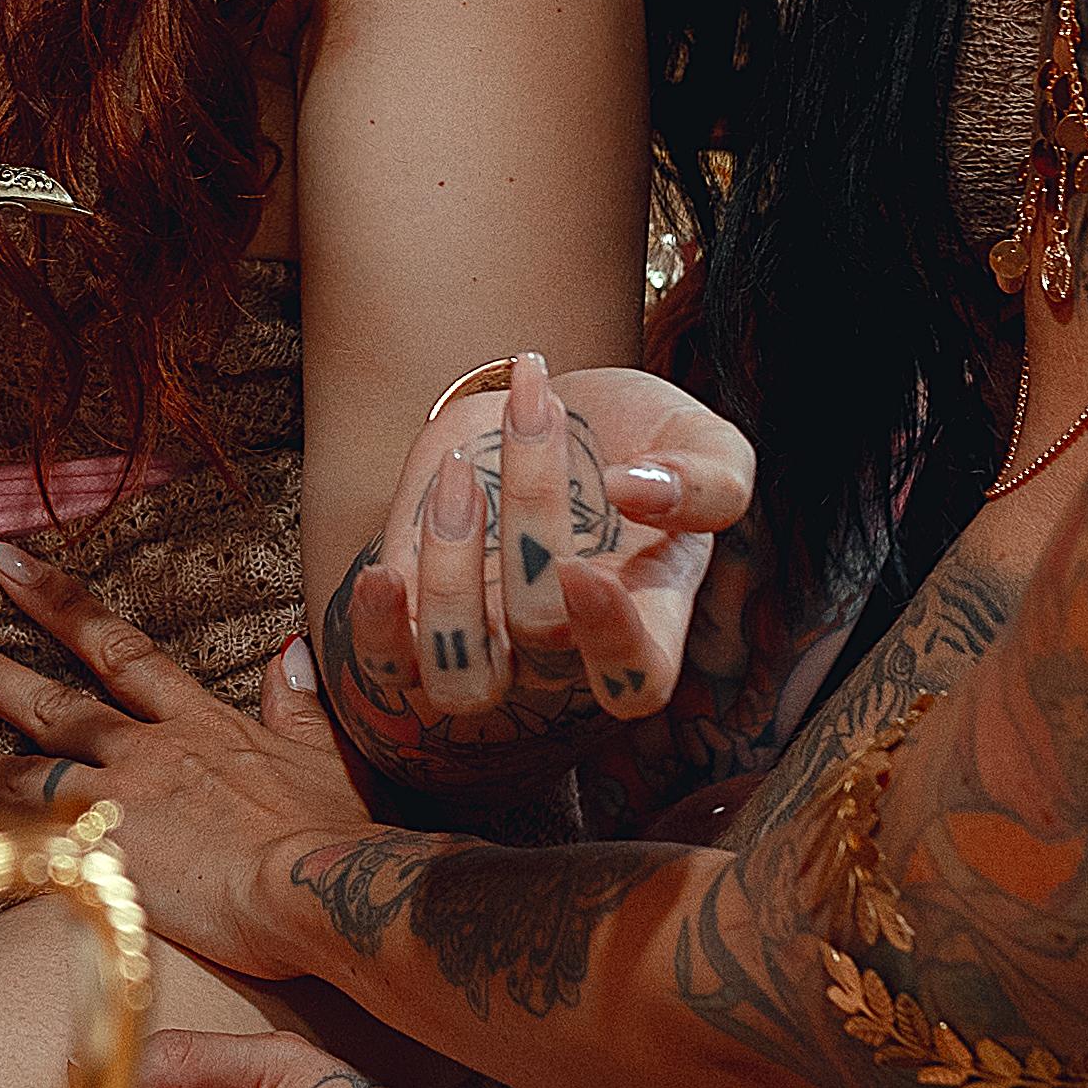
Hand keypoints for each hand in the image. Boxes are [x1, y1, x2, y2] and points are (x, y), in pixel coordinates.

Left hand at [0, 551, 378, 978]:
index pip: (123, 652)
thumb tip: (291, 650)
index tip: (9, 565)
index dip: (63, 607)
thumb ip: (300, 705)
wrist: (329, 883)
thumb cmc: (341, 834)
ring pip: (28, 770)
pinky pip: (25, 841)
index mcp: (202, 724)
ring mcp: (122, 801)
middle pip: (57, 699)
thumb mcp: (331, 756)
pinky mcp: (105, 858)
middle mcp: (150, 750)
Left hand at [319, 357, 749, 786]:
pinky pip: (388, 667)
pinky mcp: (417, 612)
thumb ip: (710, 480)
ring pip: (459, 676)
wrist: (549, 406)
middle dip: (533, 515)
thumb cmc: (640, 436)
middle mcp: (565, 648)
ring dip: (450, 580)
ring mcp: (487, 637)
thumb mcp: (705, 440)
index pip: (636, 680)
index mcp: (648, 620)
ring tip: (461, 474)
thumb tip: (637, 492)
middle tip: (539, 414)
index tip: (585, 571)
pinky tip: (382, 576)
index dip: (611, 644)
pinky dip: (377, 632)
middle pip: (540, 632)